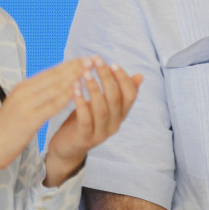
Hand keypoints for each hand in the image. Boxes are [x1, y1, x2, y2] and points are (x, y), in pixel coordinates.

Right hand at [0, 57, 95, 176]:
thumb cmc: (4, 132)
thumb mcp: (18, 108)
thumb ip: (33, 97)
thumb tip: (50, 89)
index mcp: (21, 89)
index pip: (50, 73)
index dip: (68, 65)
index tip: (84, 59)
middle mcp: (23, 92)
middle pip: (54, 76)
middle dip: (74, 67)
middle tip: (92, 59)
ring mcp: (25, 105)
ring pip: (54, 88)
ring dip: (73, 78)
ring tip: (90, 70)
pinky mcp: (28, 119)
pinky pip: (51, 106)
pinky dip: (65, 97)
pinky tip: (77, 92)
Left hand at [45, 57, 140, 186]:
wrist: (68, 148)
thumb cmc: (86, 120)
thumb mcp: (103, 104)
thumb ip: (118, 91)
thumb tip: (140, 76)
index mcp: (121, 115)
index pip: (130, 95)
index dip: (124, 79)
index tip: (113, 63)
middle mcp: (115, 124)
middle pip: (115, 99)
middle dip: (107, 77)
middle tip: (97, 61)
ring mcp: (101, 134)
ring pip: (102, 109)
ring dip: (94, 88)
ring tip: (85, 72)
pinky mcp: (85, 139)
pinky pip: (85, 119)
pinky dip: (81, 103)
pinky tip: (75, 89)